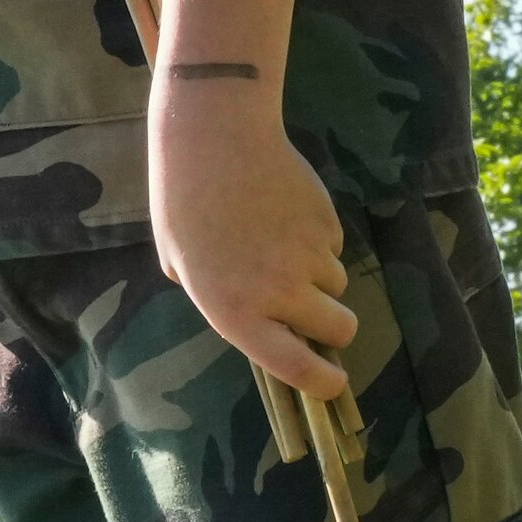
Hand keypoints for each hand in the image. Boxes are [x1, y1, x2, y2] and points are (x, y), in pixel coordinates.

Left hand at [148, 83, 357, 397]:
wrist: (214, 136)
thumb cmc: (183, 201)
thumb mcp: (182, 265)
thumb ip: (218, 297)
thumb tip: (249, 311)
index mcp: (236, 312)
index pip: (296, 368)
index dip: (323, 383)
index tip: (332, 384)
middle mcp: (280, 292)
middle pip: (339, 329)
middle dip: (335, 327)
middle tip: (318, 311)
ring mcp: (309, 257)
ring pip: (336, 283)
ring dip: (319, 276)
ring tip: (280, 241)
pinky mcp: (327, 224)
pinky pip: (333, 246)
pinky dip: (317, 240)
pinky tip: (284, 211)